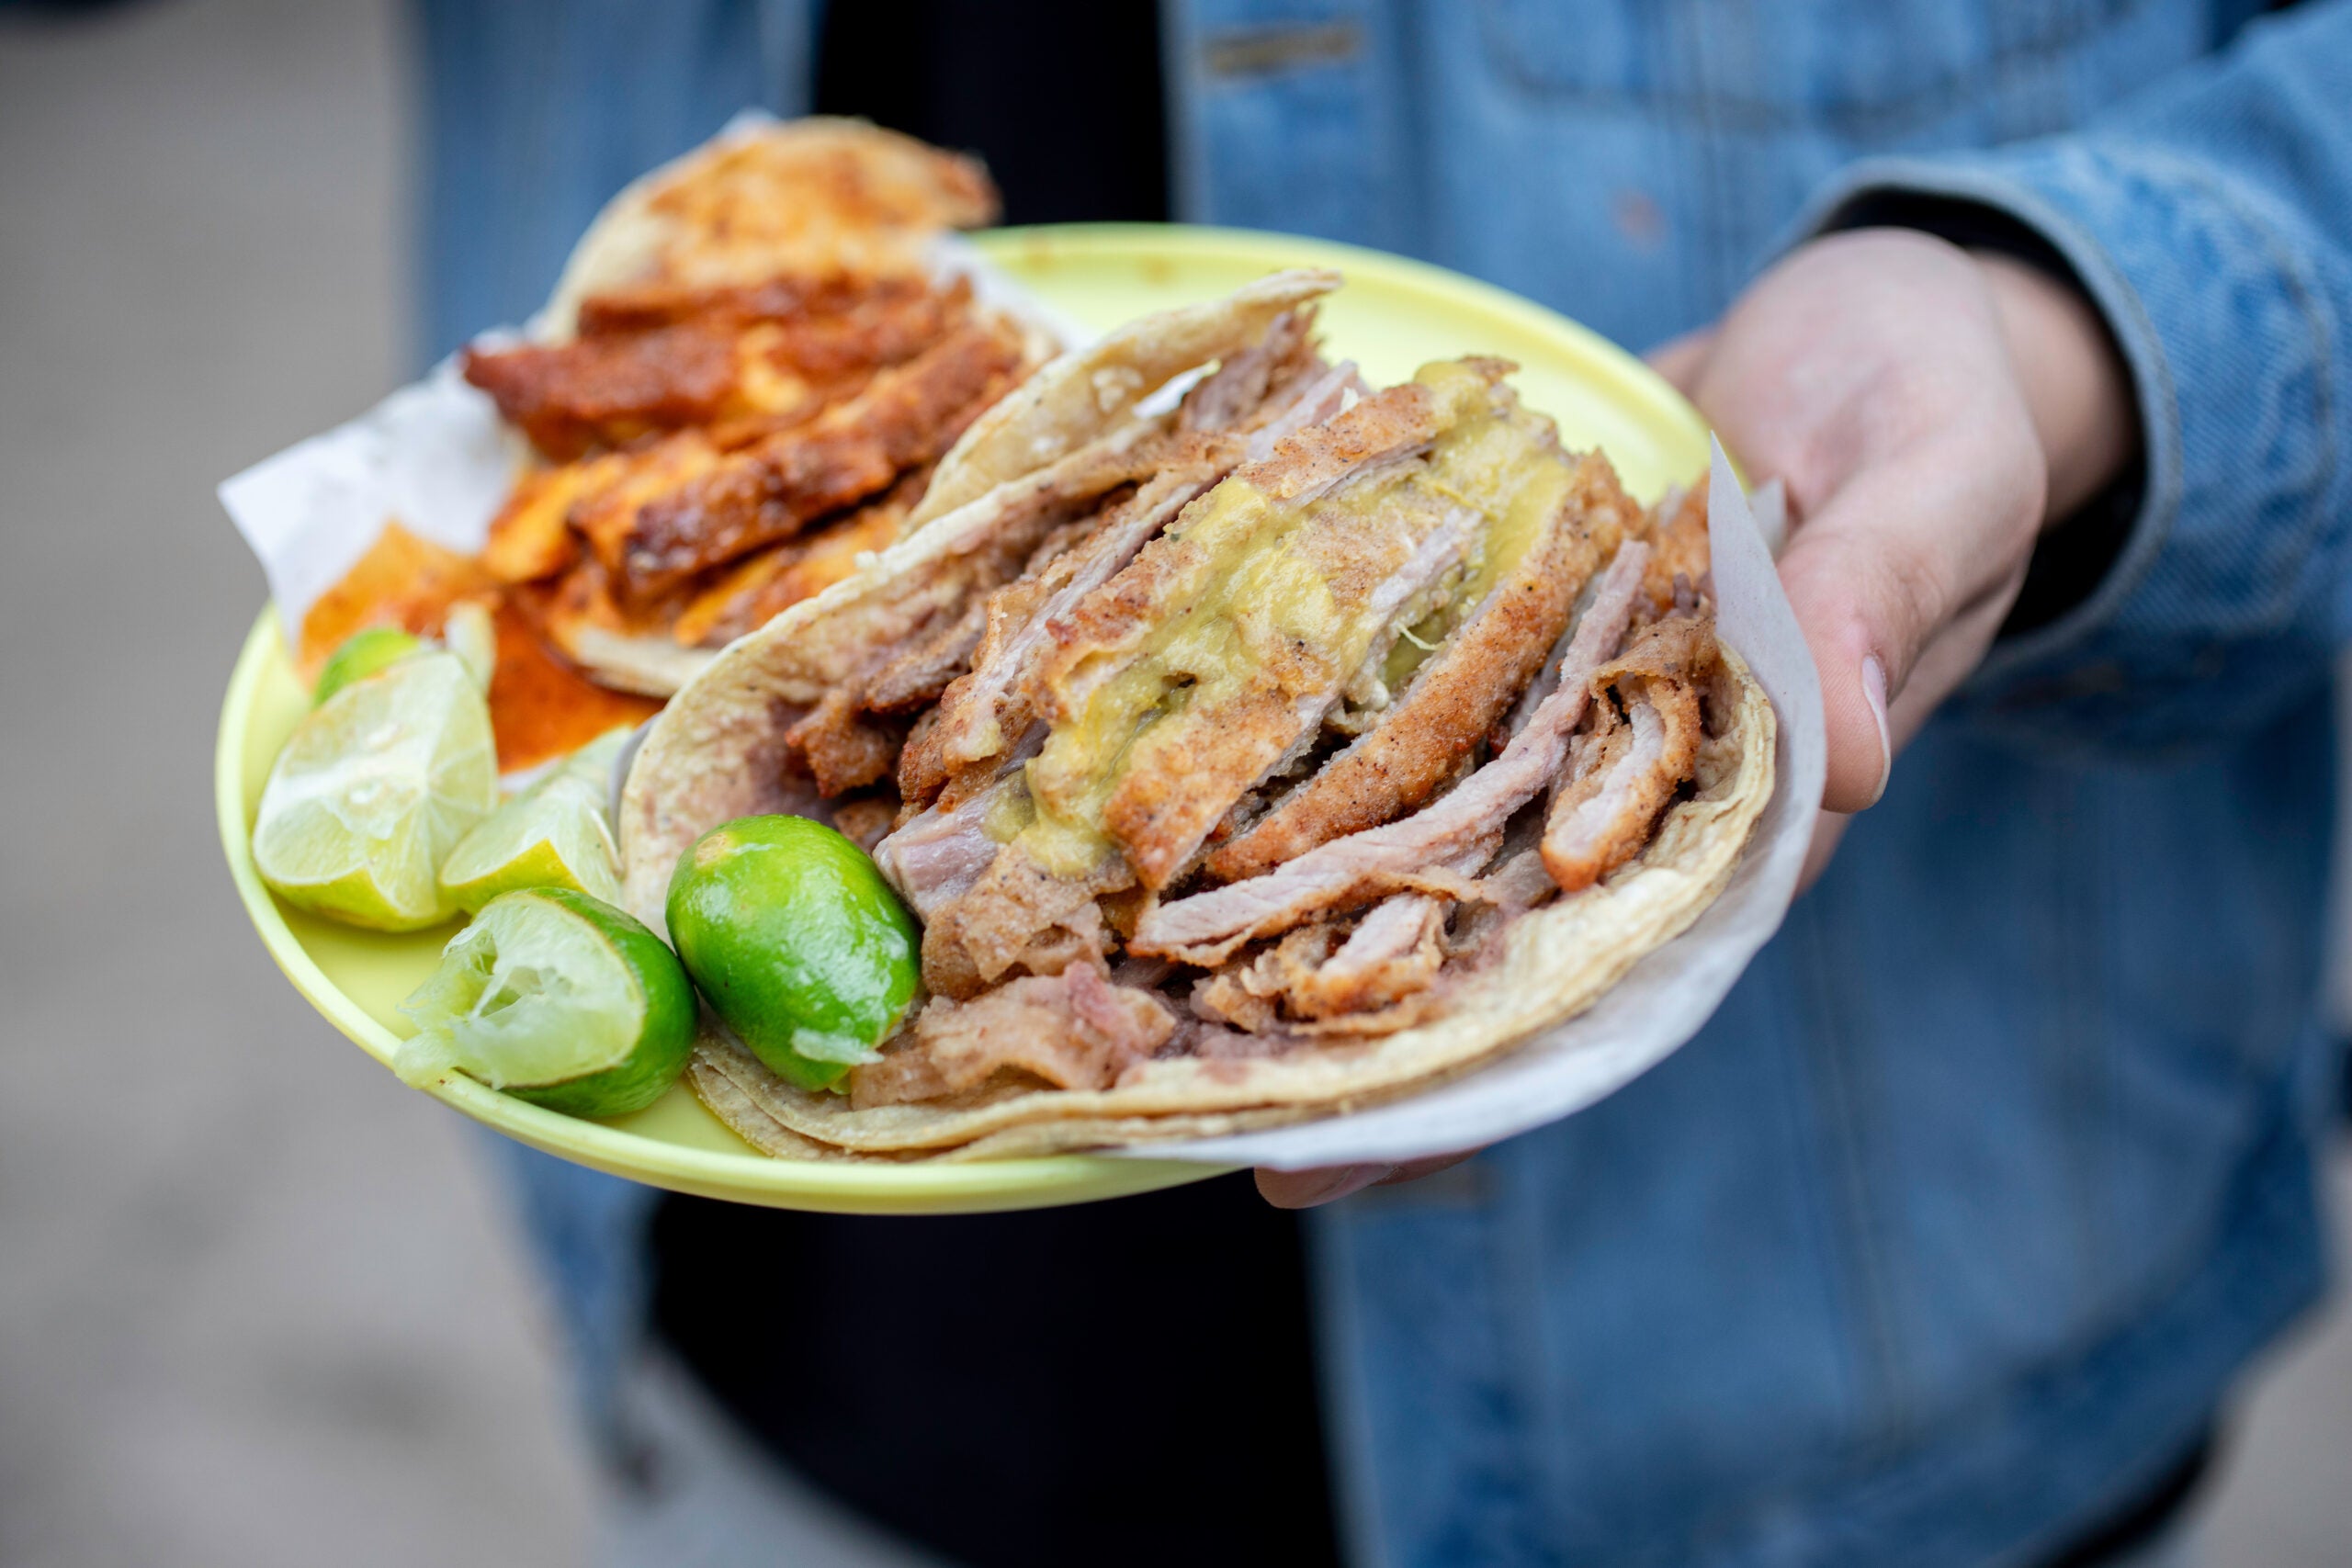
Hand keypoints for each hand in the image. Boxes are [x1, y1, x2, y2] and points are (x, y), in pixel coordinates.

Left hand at [1255, 228, 2136, 1209]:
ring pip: (1440, 843)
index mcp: (1761, 795)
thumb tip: (1840, 755)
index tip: (1368, 1151)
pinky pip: (1416, 707)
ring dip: (1321, 924)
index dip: (1502, 1069)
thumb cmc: (1927, 396)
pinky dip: (1326, 759)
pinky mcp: (1513, 632)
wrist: (1860, 319)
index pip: (1625, 967)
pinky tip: (1206, 805)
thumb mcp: (1938, 477)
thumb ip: (1883, 595)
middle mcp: (1647, 781)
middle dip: (1381, 1047)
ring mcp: (1568, 711)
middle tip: (1227, 1136)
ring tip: (1175, 1011)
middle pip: (1504, 942)